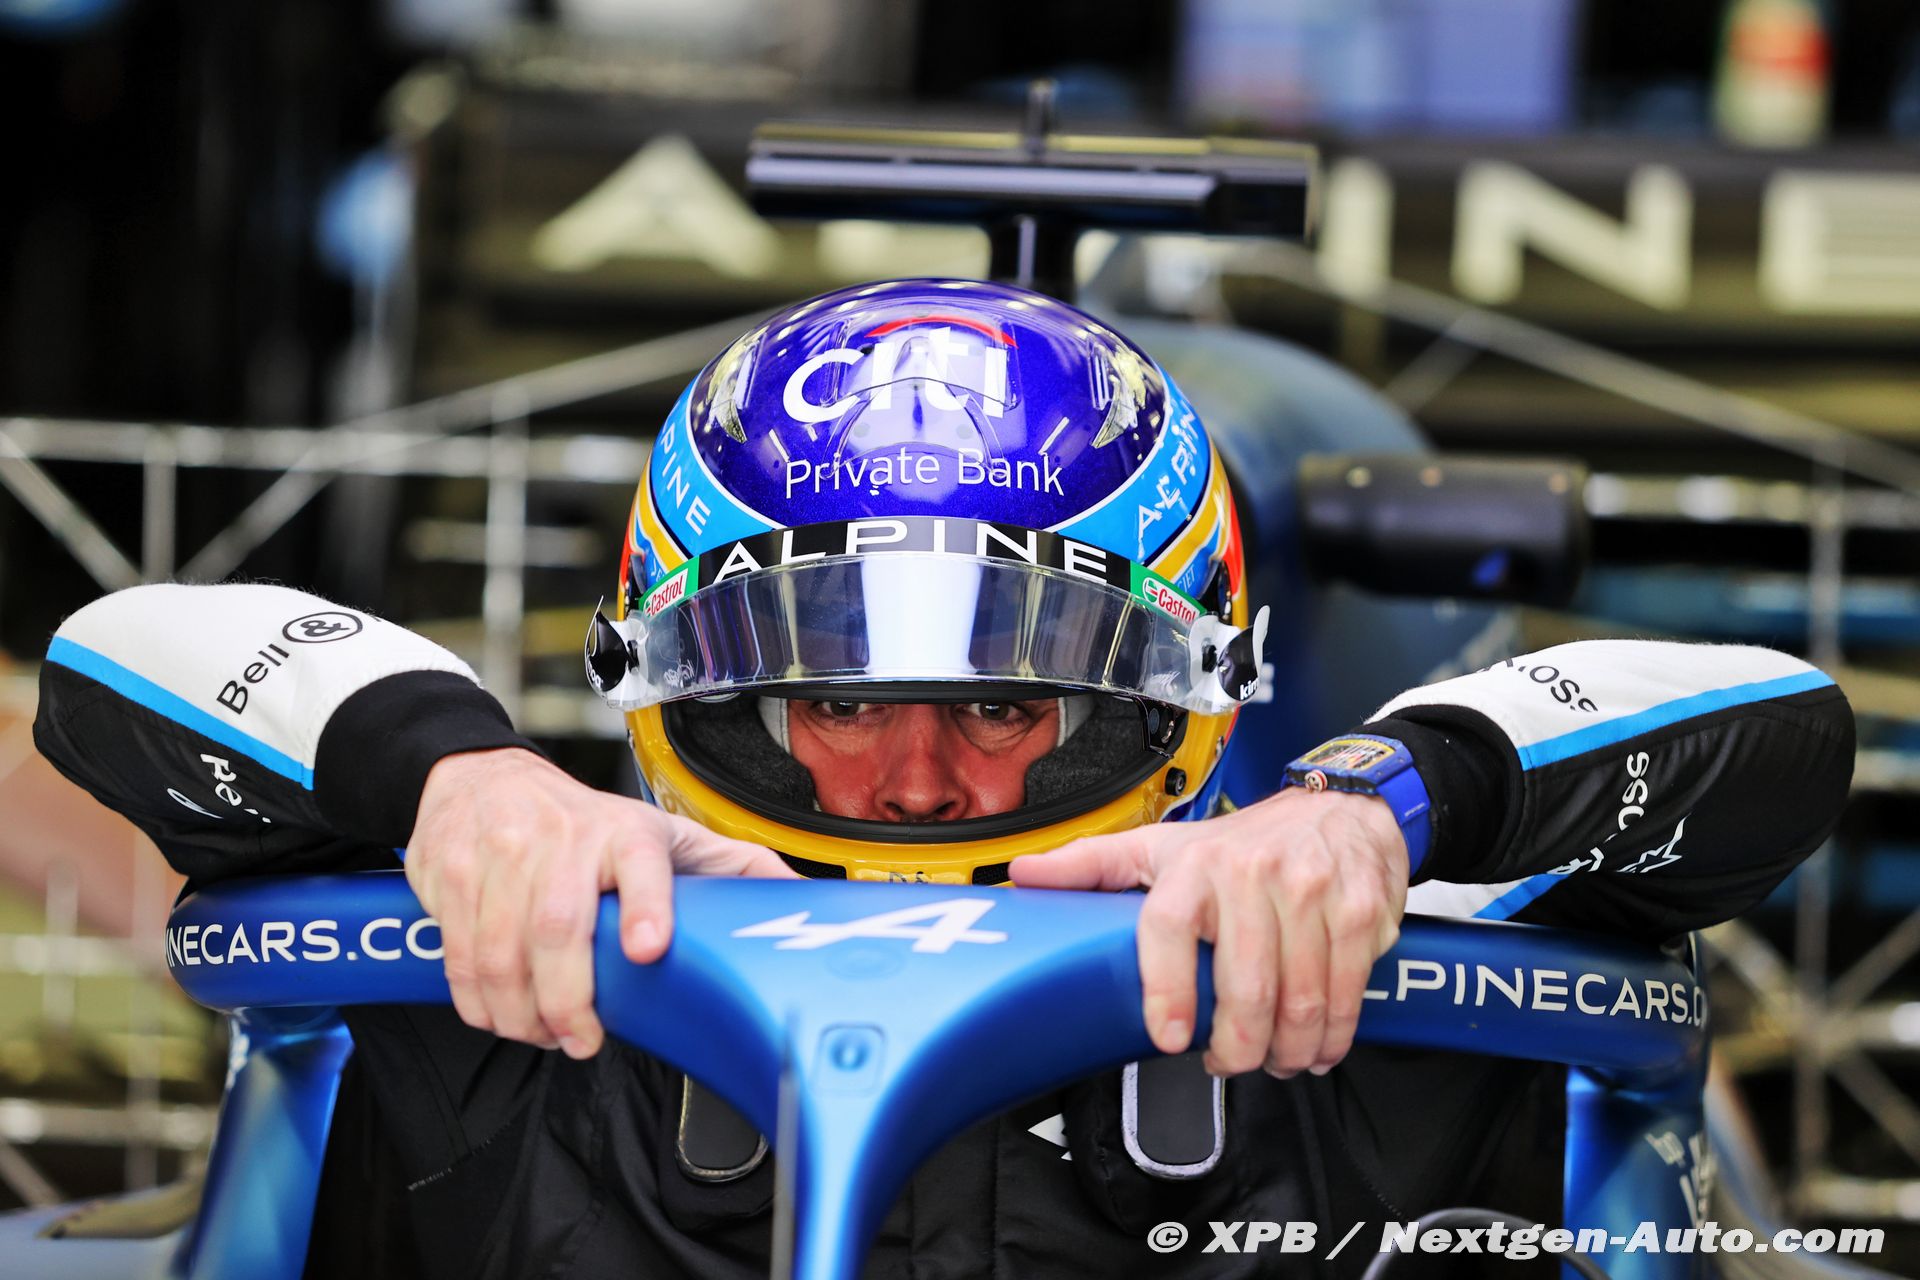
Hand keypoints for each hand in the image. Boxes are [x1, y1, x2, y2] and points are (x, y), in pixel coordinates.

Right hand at [406, 747, 794, 1058]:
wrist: (481, 775)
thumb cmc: (584, 819)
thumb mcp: (666, 832)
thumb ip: (734, 867)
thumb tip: (806, 900)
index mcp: (625, 831)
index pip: (642, 863)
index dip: (645, 906)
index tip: (647, 948)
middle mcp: (561, 839)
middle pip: (558, 927)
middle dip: (569, 1000)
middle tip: (583, 1038)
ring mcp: (500, 857)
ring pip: (501, 951)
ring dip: (522, 1013)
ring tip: (547, 1034)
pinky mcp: (450, 877)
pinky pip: (459, 956)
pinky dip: (478, 1001)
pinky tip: (503, 1015)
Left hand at [1009, 788, 1407, 1077]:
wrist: (1341, 808)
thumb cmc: (1242, 842)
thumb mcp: (1160, 845)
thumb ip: (1090, 866)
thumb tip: (1021, 875)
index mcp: (1195, 865)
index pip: (1170, 926)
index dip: (1168, 989)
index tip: (1171, 1036)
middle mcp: (1252, 874)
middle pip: (1246, 986)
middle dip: (1238, 1046)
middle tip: (1230, 1061)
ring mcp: (1311, 893)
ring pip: (1300, 1001)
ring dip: (1288, 1050)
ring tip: (1275, 1059)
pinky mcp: (1358, 912)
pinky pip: (1346, 991)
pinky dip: (1334, 1034)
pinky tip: (1317, 1044)